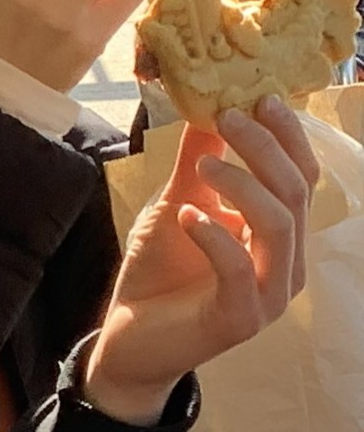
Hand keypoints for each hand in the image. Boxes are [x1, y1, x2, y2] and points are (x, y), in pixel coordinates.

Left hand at [85, 97, 317, 425]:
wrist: (129, 335)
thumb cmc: (160, 269)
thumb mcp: (175, 202)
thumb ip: (196, 160)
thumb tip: (205, 104)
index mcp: (277, 232)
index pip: (301, 174)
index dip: (287, 134)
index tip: (259, 96)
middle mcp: (285, 262)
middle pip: (295, 192)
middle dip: (264, 147)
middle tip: (228, 115)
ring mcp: (269, 294)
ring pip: (279, 226)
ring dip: (241, 184)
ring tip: (203, 164)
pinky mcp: (241, 319)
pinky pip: (241, 269)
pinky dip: (214, 236)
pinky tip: (187, 216)